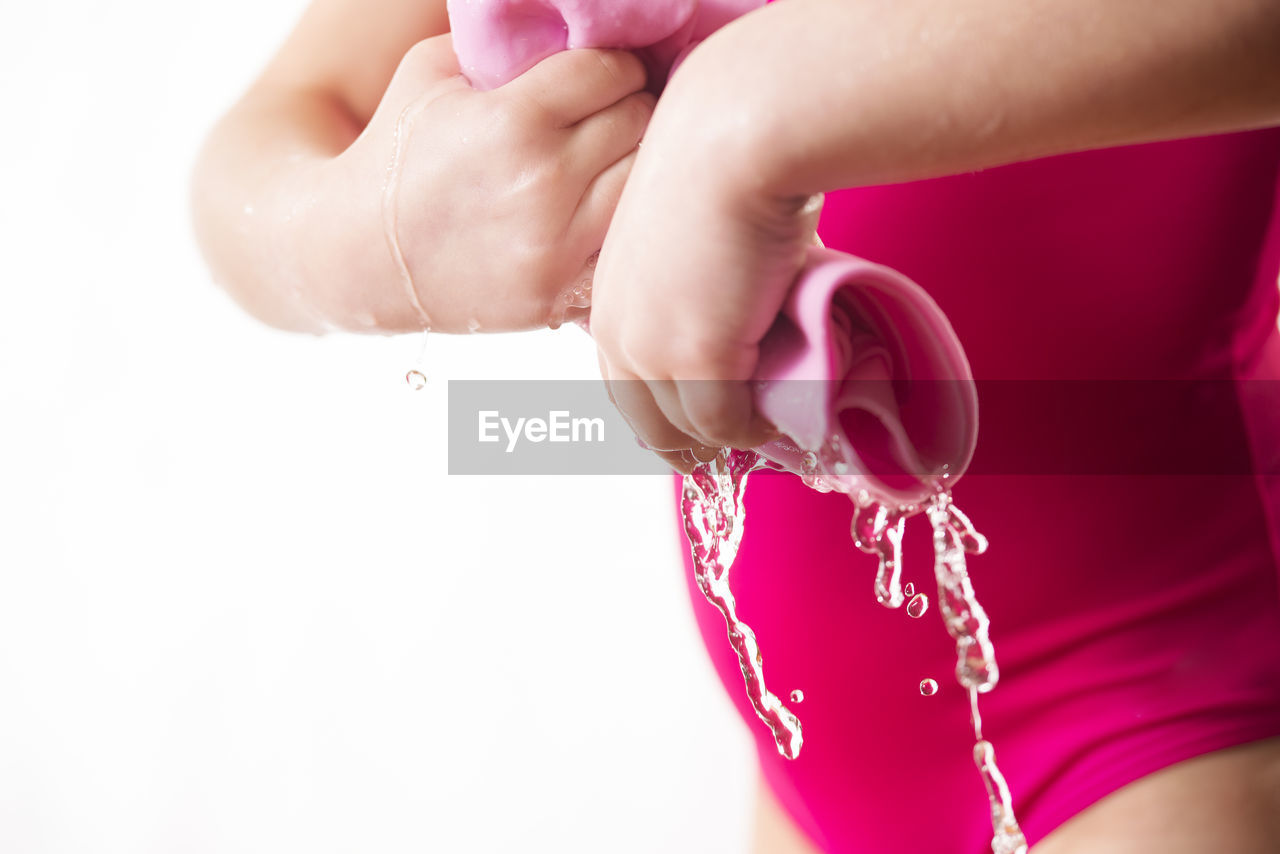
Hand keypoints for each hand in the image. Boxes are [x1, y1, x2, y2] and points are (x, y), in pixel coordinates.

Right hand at [317, 35, 654, 331]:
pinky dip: (620, 230)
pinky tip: (597, 216)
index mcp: (514, 118)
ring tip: (610, 164)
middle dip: (629, 110)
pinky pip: (624, 249)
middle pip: (638, 123)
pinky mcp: (557, 294)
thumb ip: (502, 43)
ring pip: (642, 185)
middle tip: (611, 118)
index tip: (605, 77)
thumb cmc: (398, 153)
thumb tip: (568, 21)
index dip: (614, 66)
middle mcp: (542, 182)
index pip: (611, 71)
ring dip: (633, 167)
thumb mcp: (432, 71)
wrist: (356, 255)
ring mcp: (554, 245)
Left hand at [588, 93, 822, 471]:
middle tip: (733, 454)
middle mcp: (619, 330)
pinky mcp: (694, 360)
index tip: (699, 428)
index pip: (625, 383)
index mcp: (610, 298)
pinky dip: (754, 429)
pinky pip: (726, 423)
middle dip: (687, 447)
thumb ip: (702, 284)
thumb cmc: (726, 163)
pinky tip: (785, 416)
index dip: (663, 414)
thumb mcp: (695, 235)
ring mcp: (652, 349)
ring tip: (772, 431)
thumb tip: (744, 312)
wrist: (734, 137)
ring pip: (688, 429)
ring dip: (730, 438)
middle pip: (646, 421)